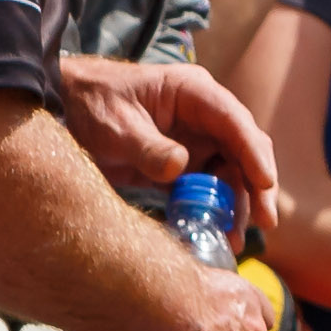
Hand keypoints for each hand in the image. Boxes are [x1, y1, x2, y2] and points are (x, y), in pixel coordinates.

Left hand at [57, 55, 282, 241]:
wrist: (64, 111)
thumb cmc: (92, 105)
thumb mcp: (116, 127)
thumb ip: (149, 148)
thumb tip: (181, 168)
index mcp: (193, 92)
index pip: (234, 122)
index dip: (253, 152)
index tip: (265, 183)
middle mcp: (203, 116)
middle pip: (243, 150)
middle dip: (257, 186)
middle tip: (266, 221)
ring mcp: (195, 141)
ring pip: (230, 173)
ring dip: (238, 204)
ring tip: (237, 238)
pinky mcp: (182, 164)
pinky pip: (207, 188)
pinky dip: (214, 210)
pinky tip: (217, 233)